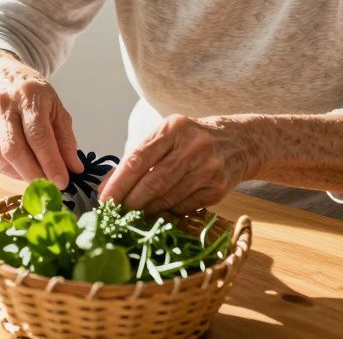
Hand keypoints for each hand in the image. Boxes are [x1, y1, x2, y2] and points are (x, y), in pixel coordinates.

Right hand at [0, 50, 83, 188]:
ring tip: (39, 176)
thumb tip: (74, 169)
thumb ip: (66, 139)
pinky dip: (10, 172)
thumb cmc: (33, 96)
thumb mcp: (56, 109)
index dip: (50, 162)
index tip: (63, 182)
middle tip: (51, 187)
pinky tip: (22, 168)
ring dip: (23, 175)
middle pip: (14, 150)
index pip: (38, 135)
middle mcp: (3, 106)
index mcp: (28, 96)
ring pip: (1, 160)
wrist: (0, 77)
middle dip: (34, 175)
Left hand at [98, 114, 255, 214]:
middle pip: (152, 182)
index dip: (118, 183)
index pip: (138, 158)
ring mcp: (208, 168)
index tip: (104, 200)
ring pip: (167, 198)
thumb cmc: (190, 140)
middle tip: (115, 213)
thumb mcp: (164, 137)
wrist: (239, 143)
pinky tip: (158, 212)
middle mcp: (192, 146)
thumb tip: (105, 187)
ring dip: (146, 210)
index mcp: (173, 128)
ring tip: (132, 214)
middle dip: (130, 201)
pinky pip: (183, 207)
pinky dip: (167, 212)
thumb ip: (135, 158)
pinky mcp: (218, 189)